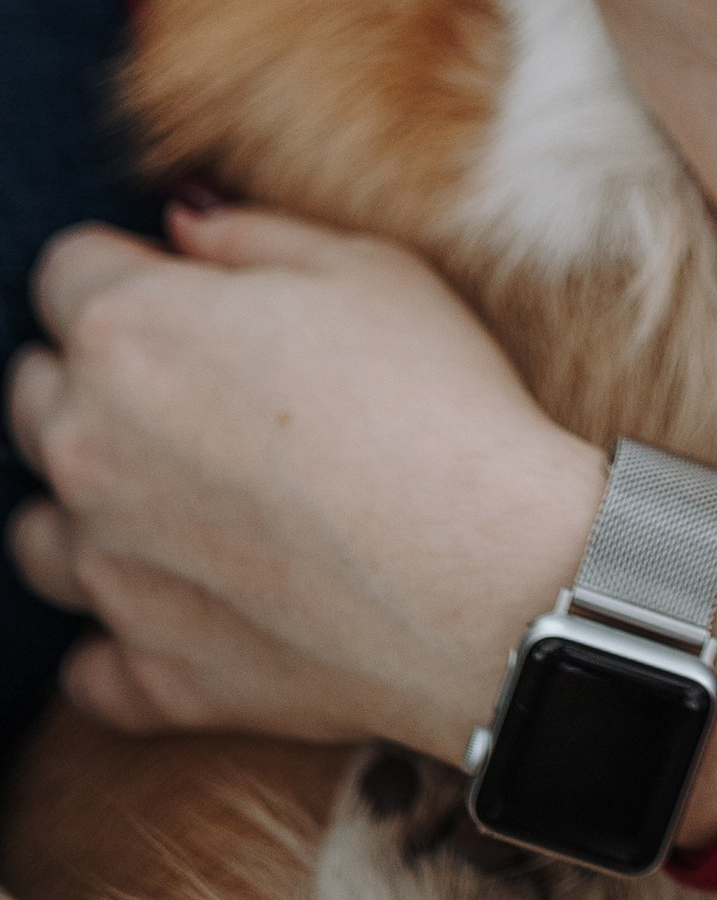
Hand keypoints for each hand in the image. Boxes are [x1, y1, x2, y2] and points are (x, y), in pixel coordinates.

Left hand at [5, 209, 716, 846]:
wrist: (487, 577)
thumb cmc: (438, 401)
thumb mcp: (369, 268)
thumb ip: (251, 235)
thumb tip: (182, 223)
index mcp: (128, 332)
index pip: (64, 271)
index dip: (131, 269)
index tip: (191, 288)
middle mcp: (86, 450)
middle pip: (31, 393)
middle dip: (92, 379)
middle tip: (199, 387)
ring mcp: (109, 573)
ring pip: (40, 531)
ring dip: (91, 507)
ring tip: (186, 501)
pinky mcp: (150, 676)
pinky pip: (91, 662)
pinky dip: (129, 633)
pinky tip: (197, 604)